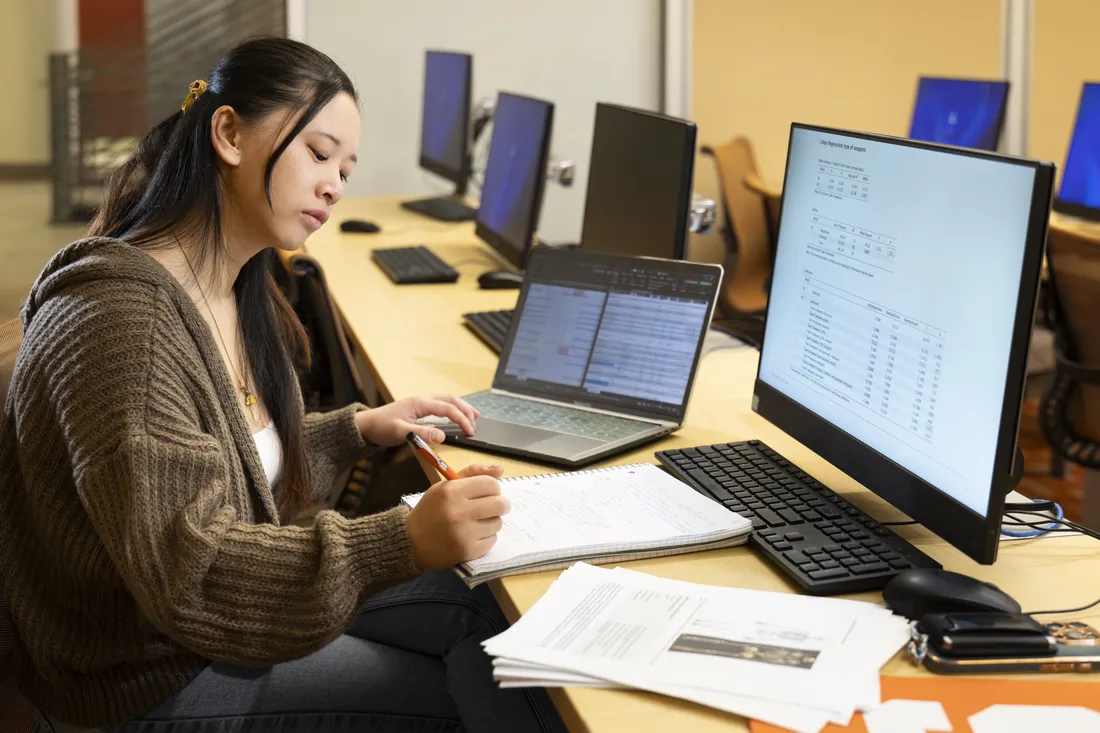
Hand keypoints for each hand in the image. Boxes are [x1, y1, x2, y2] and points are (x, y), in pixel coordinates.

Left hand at [355, 394, 479, 446]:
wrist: (366, 424)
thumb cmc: (381, 427)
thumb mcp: (400, 433)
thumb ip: (421, 434)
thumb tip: (443, 435)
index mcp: (420, 403)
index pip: (448, 408)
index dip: (462, 419)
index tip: (471, 431)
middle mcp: (422, 399)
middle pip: (451, 399)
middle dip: (466, 410)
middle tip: (476, 424)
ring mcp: (421, 402)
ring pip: (447, 399)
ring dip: (462, 407)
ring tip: (474, 416)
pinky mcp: (419, 407)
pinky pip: (441, 404)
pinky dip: (453, 408)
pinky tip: (456, 415)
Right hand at [405, 464, 508, 569]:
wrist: (411, 541)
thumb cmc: (431, 510)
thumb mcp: (445, 486)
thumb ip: (472, 474)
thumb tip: (501, 469)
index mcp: (452, 491)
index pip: (491, 484)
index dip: (492, 488)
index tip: (485, 494)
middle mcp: (459, 511)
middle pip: (500, 504)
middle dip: (498, 505)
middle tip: (489, 508)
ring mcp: (464, 533)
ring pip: (498, 523)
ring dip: (490, 522)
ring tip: (476, 523)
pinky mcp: (468, 551)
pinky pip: (493, 540)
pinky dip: (486, 537)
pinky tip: (472, 535)